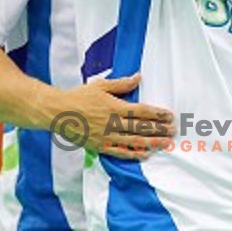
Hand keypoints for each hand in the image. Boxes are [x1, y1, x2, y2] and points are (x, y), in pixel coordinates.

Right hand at [44, 73, 174, 159]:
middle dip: (159, 129)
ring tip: (165, 144)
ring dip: (151, 143)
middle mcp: (112, 123)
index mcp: (114, 106)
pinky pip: (120, 152)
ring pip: (134, 141)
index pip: (141, 111)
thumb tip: (139, 77)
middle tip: (172, 131)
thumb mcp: (101, 85)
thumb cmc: (79, 96)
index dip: (157, 114)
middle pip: (141, 127)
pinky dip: (133, 154)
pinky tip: (145, 154)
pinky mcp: (100, 146)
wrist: (58, 112)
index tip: (169, 115)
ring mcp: (106, 136)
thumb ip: (122, 83)